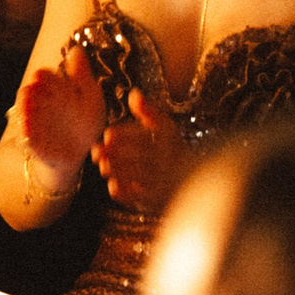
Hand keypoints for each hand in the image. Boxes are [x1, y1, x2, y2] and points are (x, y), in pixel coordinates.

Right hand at [19, 46, 106, 181]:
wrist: (78, 150)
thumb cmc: (84, 118)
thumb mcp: (89, 94)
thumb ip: (82, 74)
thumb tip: (76, 50)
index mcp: (53, 89)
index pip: (44, 76)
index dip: (45, 77)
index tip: (46, 76)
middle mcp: (40, 102)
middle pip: (31, 92)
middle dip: (34, 91)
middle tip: (36, 87)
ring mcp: (33, 121)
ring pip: (24, 111)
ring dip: (25, 108)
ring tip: (27, 102)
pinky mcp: (32, 141)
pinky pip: (27, 136)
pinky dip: (27, 132)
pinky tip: (28, 130)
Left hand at [92, 87, 193, 211]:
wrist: (197, 183)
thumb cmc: (174, 151)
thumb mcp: (166, 128)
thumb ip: (148, 111)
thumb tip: (133, 93)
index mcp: (171, 141)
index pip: (146, 136)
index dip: (125, 135)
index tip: (108, 135)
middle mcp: (170, 162)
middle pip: (139, 156)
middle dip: (115, 154)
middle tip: (97, 152)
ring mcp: (165, 183)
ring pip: (138, 177)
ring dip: (117, 172)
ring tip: (103, 167)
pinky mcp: (160, 201)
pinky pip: (140, 197)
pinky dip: (125, 192)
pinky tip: (113, 185)